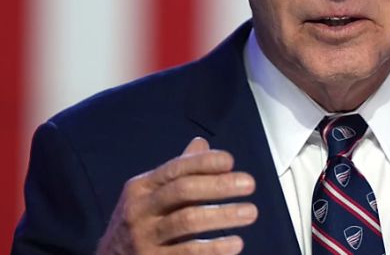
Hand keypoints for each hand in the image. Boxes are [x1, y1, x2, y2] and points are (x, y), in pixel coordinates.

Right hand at [96, 137, 257, 254]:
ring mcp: (144, 238)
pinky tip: (235, 244)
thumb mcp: (150, 195)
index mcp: (141, 187)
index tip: (231, 161)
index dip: (204, 163)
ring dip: (222, 215)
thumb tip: (202, 144)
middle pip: (182, 191)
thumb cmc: (139, 223)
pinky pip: (187, 253)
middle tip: (249, 183)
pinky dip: (214, 249)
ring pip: (187, 221)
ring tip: (250, 212)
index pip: (175, 169)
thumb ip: (178, 173)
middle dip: (218, 185)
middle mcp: (139, 210)